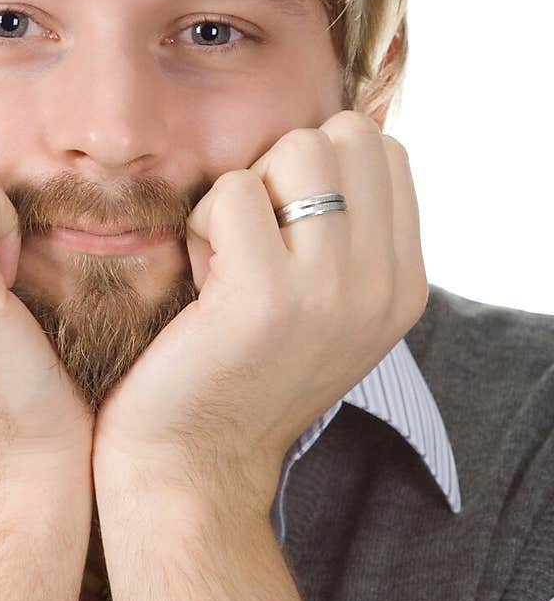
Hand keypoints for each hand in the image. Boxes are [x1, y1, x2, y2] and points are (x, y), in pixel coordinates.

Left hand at [91, 111, 427, 508]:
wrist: (196, 463)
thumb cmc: (241, 370)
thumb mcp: (326, 305)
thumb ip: (346, 233)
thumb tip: (321, 142)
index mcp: (404, 284)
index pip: (383, 151)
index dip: (317, 168)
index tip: (284, 234)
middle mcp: (383, 286)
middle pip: (343, 137)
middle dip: (282, 170)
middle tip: (252, 240)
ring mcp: (332, 291)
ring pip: (295, 150)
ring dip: (244, 192)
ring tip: (228, 257)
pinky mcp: (266, 297)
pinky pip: (235, 190)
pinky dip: (203, 223)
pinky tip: (200, 280)